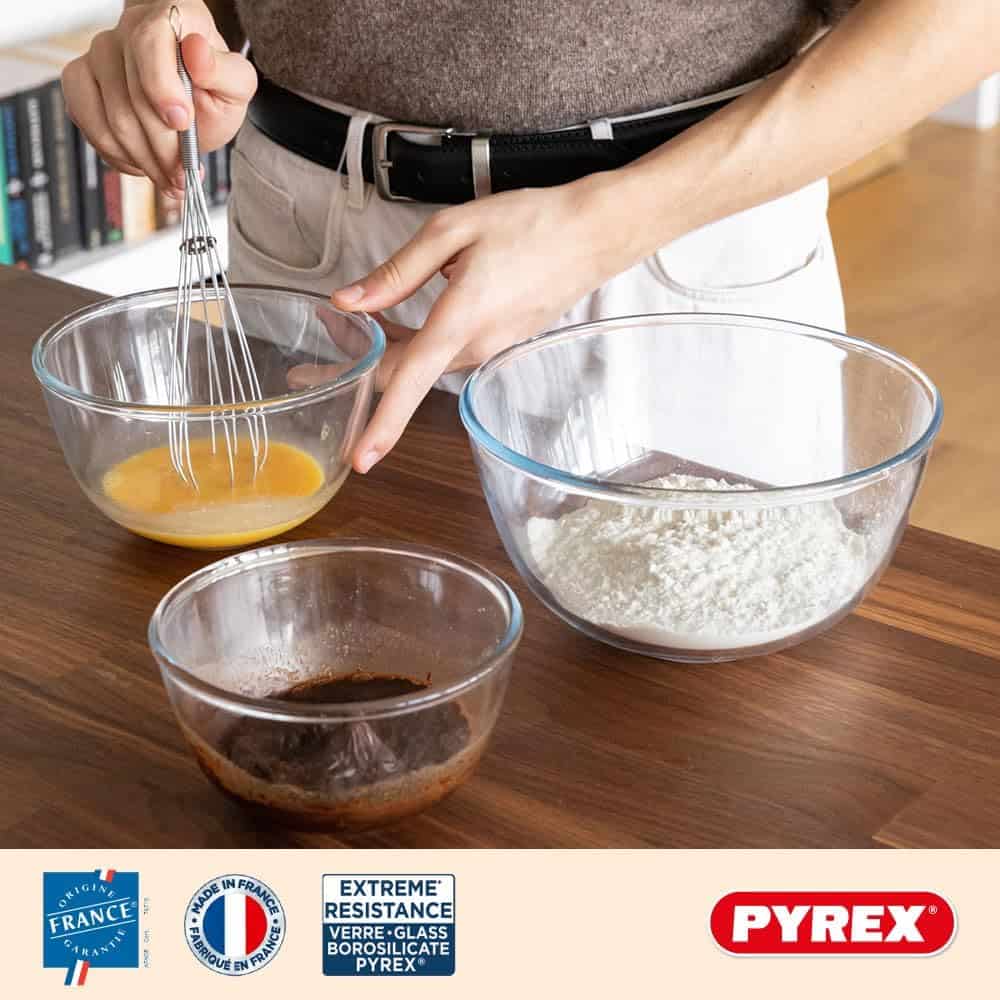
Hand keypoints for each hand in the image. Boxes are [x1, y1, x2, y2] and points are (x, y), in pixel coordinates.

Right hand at [61, 0, 255, 195]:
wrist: (192, 97)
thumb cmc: (212, 86)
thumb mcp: (237, 84)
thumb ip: (227, 72)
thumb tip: (197, 54)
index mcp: (170, 19)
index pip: (149, 44)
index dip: (161, 88)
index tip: (182, 122)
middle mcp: (128, 30)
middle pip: (132, 98)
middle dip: (163, 147)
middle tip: (185, 173)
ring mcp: (99, 54)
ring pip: (112, 120)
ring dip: (145, 160)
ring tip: (170, 176)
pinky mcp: (80, 81)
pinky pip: (89, 125)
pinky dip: (119, 156)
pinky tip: (143, 163)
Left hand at [331, 175, 639, 472]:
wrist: (593, 234)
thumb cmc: (532, 224)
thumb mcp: (453, 231)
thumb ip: (397, 271)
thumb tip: (350, 301)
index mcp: (460, 319)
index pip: (410, 381)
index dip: (383, 424)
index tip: (361, 459)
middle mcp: (475, 345)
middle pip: (405, 376)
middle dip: (357, 381)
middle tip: (308, 372)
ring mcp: (489, 347)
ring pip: (423, 364)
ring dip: (384, 357)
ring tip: (344, 334)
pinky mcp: (498, 341)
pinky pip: (445, 353)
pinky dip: (414, 346)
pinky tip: (394, 324)